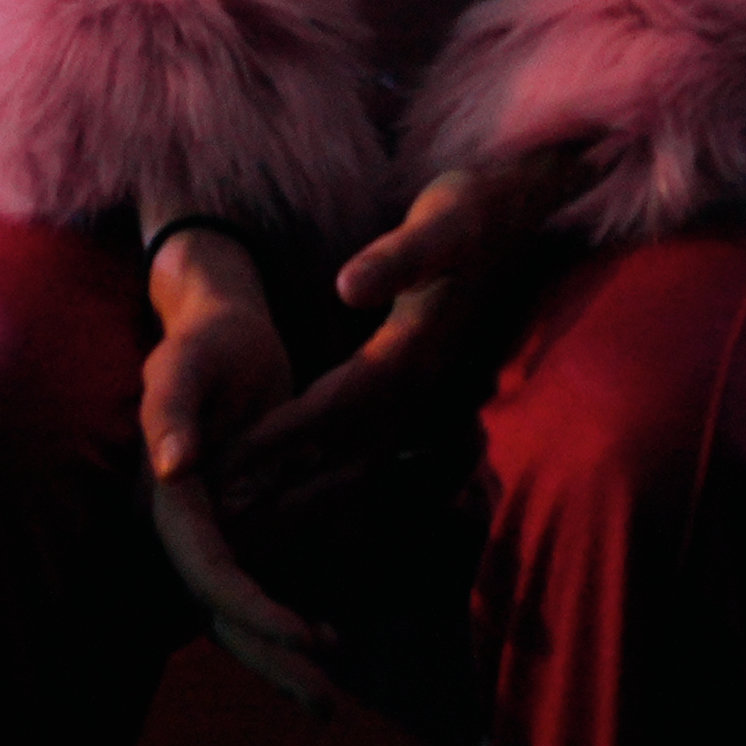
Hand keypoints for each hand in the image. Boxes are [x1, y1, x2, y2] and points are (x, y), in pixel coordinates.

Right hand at [136, 221, 336, 707]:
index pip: (205, 568)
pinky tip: (333, 636)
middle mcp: (183, 528)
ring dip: (282, 649)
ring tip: (332, 686)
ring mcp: (210, 531)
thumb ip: (175, 408)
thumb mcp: (190, 362)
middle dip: (269, 658)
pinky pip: (263, 582)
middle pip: (219, 611)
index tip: (301, 635)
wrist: (222, 331)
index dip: (249, 606)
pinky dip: (291, 610)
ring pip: (241, 610)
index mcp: (166, 498)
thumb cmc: (207, 340)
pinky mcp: (237, 525)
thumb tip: (174, 467)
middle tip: (325, 703)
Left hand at [237, 134, 597, 498]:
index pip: (337, 407)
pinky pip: (376, 465)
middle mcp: (421, 389)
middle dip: (283, 488)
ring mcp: (426, 403)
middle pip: (345, 456)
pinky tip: (302, 516)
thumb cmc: (474, 214)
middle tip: (223, 521)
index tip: (230, 465)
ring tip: (248, 532)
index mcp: (416, 351)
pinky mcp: (422, 405)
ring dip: (305, 503)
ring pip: (361, 471)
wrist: (521, 218)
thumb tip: (348, 285)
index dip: (283, 437)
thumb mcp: (443, 221)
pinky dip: (336, 495)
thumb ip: (400, 256)